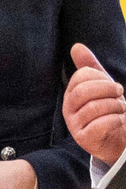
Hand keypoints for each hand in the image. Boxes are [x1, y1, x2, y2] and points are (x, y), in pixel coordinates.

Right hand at [62, 43, 125, 165]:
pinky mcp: (84, 139)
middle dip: (108, 90)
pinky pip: (100, 124)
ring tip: (120, 110)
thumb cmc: (108, 112)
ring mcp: (74, 125)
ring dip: (115, 107)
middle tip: (120, 95)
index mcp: (71, 94)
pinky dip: (115, 120)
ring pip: (94, 108)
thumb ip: (89, 68)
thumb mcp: (101, 88)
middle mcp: (68, 109)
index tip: (115, 86)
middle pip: (84, 91)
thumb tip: (76, 46)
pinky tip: (118, 121)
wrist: (116, 141)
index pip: (81, 77)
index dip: (101, 78)